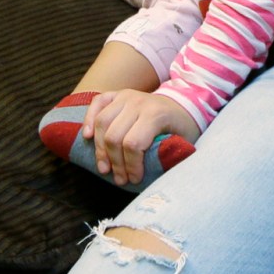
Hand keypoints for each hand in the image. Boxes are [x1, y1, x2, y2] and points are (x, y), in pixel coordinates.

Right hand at [83, 90, 201, 187]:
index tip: (134, 179)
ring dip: (100, 149)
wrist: (182, 104)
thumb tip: (156, 178)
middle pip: (114, 136)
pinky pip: (97, 103)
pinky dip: (89, 119)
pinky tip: (88, 137)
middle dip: (115, 162)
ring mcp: (125, 96)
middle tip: (120, 179)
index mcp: (156, 114)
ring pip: (102, 123)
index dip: (131, 166)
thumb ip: (171, 156)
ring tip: (104, 168)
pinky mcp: (116, 94)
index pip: (133, 144)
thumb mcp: (185, 142)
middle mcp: (138, 102)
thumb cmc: (182, 127)